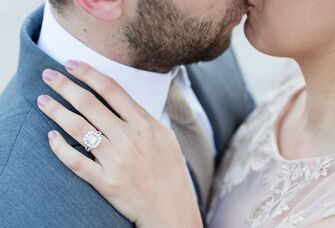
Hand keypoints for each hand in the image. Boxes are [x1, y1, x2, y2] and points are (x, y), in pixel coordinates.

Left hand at [37, 60, 202, 227]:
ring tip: (42, 101)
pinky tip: (50, 137)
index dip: (88, 73)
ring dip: (56, 111)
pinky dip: (60, 149)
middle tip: (47, 75)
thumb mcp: (165, 136)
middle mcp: (128, 138)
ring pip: (78, 129)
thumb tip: (125, 104)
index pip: (111, 90)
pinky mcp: (106, 181)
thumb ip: (145, 118)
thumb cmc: (169, 170)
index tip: (71, 64)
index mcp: (144, 124)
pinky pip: (76, 162)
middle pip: (90, 104)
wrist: (171, 206)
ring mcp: (116, 160)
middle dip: (65, 86)